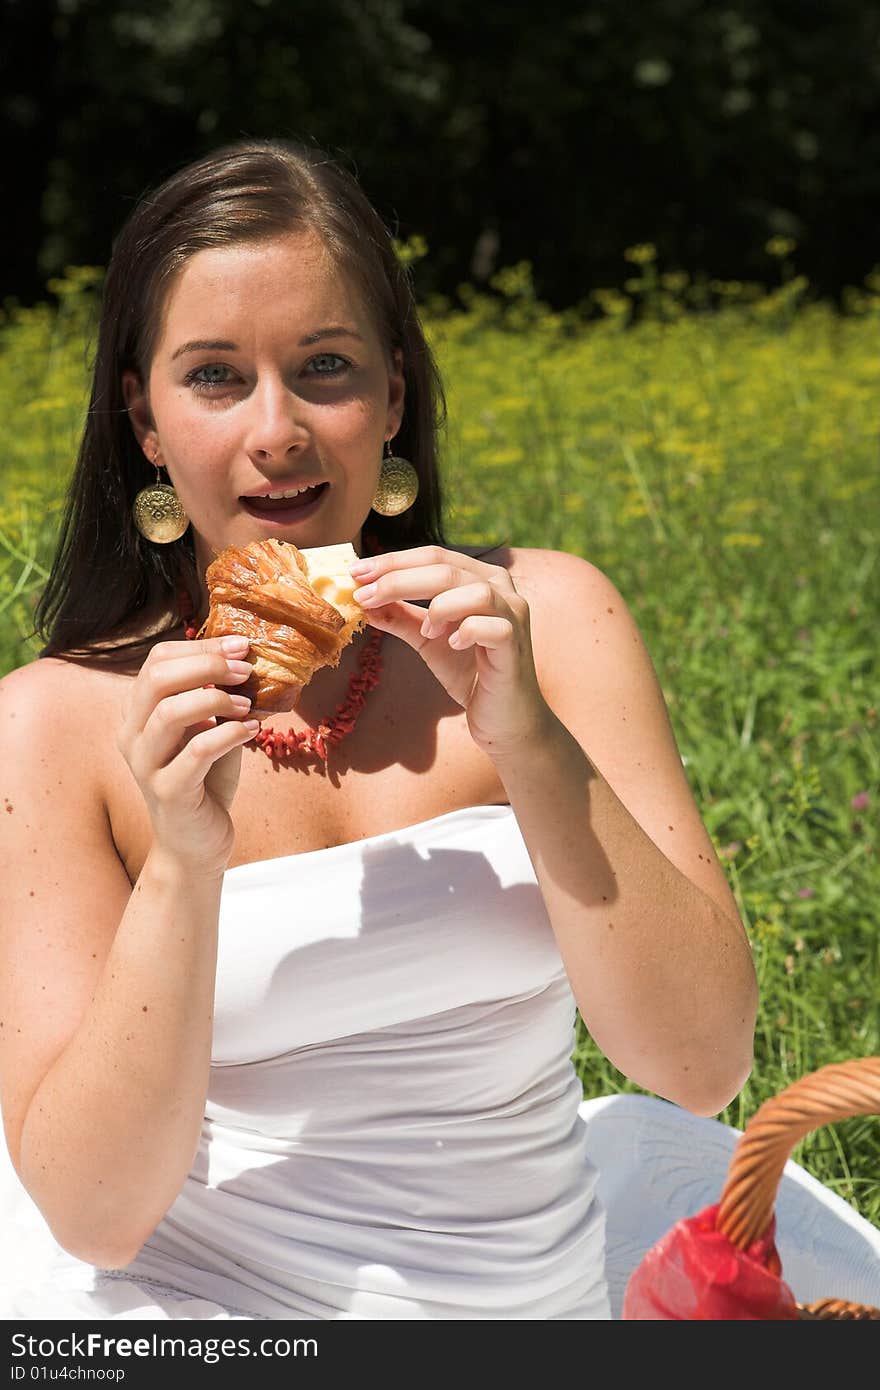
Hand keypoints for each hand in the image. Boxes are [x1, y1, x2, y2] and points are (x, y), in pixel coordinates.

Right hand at [116, 636, 258, 875]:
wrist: (196, 844)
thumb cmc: (205, 781)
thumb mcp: (211, 730)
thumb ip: (217, 698)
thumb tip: (249, 660)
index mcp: (138, 713)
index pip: (158, 660)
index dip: (201, 647)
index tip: (242, 646)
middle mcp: (132, 735)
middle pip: (157, 678)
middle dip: (206, 665)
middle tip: (246, 669)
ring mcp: (146, 764)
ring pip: (169, 712)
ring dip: (216, 700)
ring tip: (248, 705)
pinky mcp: (168, 792)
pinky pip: (196, 752)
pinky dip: (229, 735)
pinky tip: (252, 732)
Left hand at [350, 546, 551, 760]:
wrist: (502, 717)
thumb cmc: (470, 673)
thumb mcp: (427, 640)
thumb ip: (400, 617)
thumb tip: (363, 600)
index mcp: (480, 578)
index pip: (434, 556)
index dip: (393, 561)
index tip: (356, 572)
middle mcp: (502, 588)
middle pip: (447, 568)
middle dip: (399, 579)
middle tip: (365, 596)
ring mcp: (514, 614)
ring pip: (475, 591)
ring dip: (440, 607)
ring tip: (426, 631)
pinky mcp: (516, 644)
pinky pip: (493, 626)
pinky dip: (467, 631)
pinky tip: (453, 644)